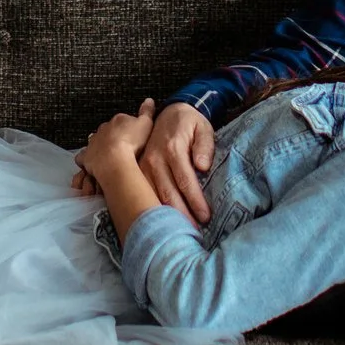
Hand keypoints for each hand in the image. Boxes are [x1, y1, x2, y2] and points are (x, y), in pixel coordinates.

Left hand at [74, 100, 156, 187]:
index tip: (132, 135)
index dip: (127, 128)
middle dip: (113, 136)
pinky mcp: (86, 156)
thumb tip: (149, 99)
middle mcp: (103, 128)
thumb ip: (147, 112)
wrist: (114, 159)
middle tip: (121, 146)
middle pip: (108, 130)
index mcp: (117, 120)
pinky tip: (93, 163)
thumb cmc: (132, 142)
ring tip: (108, 155)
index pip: (122, 120)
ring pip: (96, 141)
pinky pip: (84, 156)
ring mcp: (93, 142)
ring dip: (100, 146)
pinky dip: (87, 158)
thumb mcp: (146, 124)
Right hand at [138, 101, 216, 225]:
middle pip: (169, 194)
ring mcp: (145, 165)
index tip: (205, 217)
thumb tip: (202, 166)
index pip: (186, 181)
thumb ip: (205, 146)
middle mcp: (156, 159)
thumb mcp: (203, 127)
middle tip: (193, 233)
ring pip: (154, 196)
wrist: (170, 112)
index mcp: (173, 149)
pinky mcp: (139, 170)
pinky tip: (161, 219)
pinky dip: (153, 206)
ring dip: (166, 214)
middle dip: (182, 215)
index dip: (195, 201)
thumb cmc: (190, 123)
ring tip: (178, 231)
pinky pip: (145, 192)